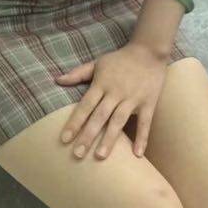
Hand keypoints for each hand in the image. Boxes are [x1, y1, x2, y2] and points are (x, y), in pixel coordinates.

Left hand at [54, 44, 168, 160]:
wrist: (150, 50)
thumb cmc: (121, 59)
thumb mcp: (98, 63)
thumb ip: (78, 73)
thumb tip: (57, 80)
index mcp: (102, 84)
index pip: (85, 105)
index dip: (75, 122)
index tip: (64, 139)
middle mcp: (116, 92)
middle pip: (100, 116)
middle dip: (88, 136)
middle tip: (78, 155)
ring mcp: (133, 98)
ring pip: (119, 121)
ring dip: (110, 139)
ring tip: (100, 156)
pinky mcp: (149, 102)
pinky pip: (146, 122)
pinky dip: (142, 138)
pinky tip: (137, 154)